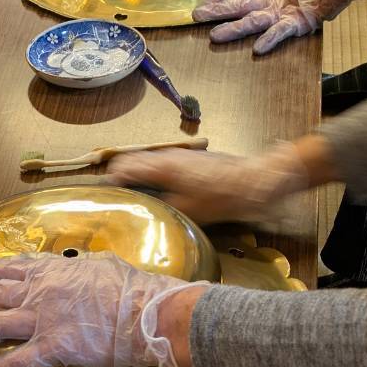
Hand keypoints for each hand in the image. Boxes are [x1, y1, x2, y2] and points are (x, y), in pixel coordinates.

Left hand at [0, 253, 202, 366]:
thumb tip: (78, 262)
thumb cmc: (133, 288)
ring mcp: (43, 319)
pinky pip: (17, 361)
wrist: (149, 312)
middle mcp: (39, 291)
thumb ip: (80, 264)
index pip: (6, 268)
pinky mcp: (53, 347)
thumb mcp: (102, 264)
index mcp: (51, 269)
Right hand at [106, 143, 309, 224]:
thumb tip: (137, 210)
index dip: (112, 183)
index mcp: (160, 165)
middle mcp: (167, 156)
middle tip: (124, 205)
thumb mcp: (185, 210)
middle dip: (125, 181)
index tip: (110, 200)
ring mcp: (181, 156)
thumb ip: (157, 207)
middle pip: (133, 163)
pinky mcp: (193, 160)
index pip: (121, 166)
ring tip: (144, 204)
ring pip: (150, 165)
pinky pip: (166, 167)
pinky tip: (167, 199)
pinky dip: (159, 179)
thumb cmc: (220, 198)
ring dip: (143, 180)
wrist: (256, 181)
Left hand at [193, 0, 366, 51]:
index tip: (201, 5)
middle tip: (195, 16)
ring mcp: (284, 10)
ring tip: (215, 35)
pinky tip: (257, 49)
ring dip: (233, 28)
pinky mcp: (299, 19)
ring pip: (253, 20)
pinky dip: (270, 39)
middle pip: (239, 5)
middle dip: (216, 11)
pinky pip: (282, 31)